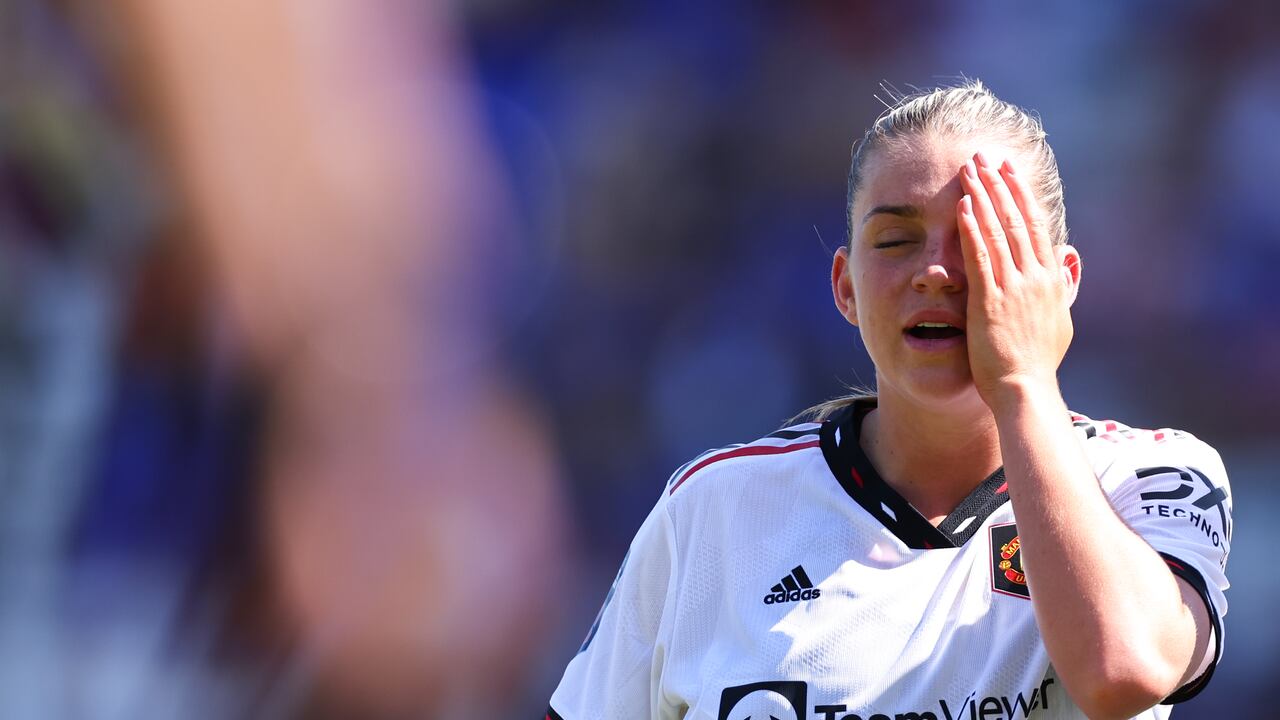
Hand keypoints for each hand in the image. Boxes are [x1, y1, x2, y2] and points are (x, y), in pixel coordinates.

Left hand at [956, 151, 1078, 410]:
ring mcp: (1013, 287)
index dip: (1021, 195)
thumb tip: (1068, 259)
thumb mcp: (1057, 319)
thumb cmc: (1037, 363)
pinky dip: (971, 229)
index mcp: (1050, 279)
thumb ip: (1061, 286)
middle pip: (1017, 219)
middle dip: (1001, 184)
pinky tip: (962, 206)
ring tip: (970, 170)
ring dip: (982, 197)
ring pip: (997, 231)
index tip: (1010, 171)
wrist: (1026, 390)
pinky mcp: (990, 300)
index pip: (1035, 226)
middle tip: (986, 156)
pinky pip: (980, 257)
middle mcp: (1035, 277)